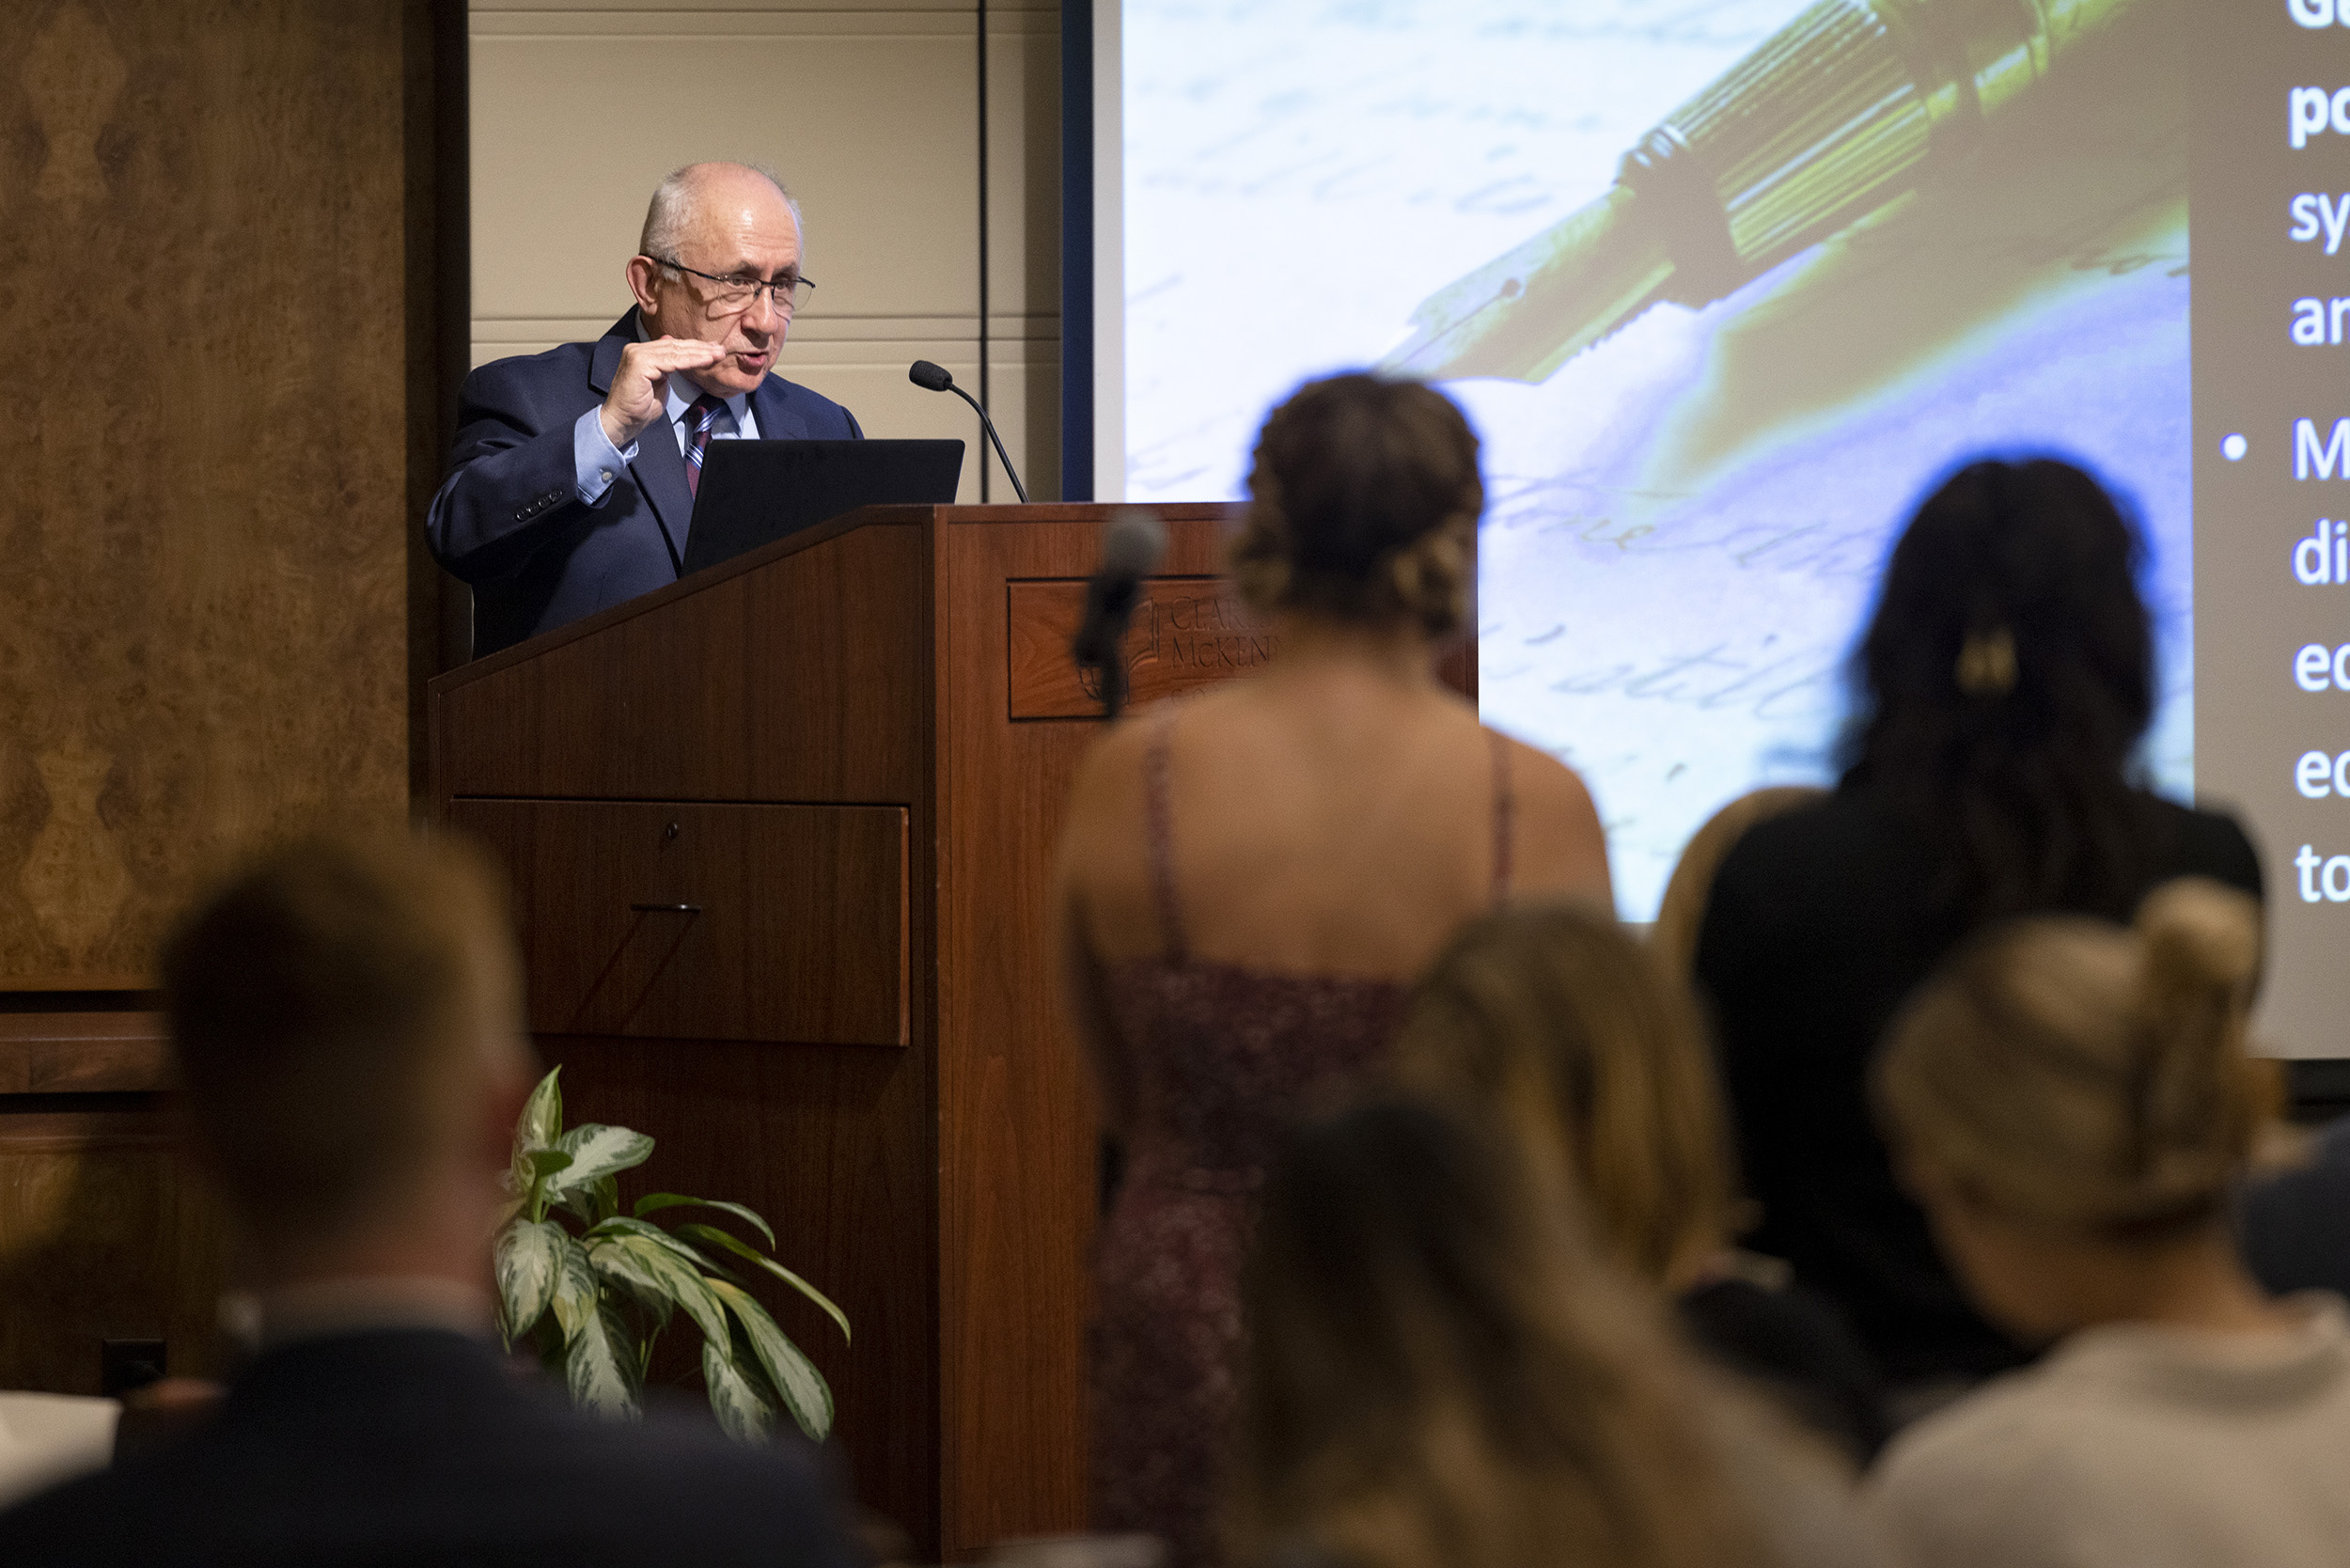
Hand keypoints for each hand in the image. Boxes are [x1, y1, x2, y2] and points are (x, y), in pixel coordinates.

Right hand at [599, 337, 729, 449]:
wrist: (622, 421)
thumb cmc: (639, 408)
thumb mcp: (659, 383)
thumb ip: (668, 366)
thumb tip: (674, 347)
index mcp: (641, 352)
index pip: (672, 346)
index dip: (694, 348)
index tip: (713, 350)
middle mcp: (637, 350)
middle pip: (675, 346)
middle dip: (700, 348)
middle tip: (720, 349)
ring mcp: (637, 355)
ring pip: (675, 352)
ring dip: (699, 353)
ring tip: (717, 354)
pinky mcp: (640, 364)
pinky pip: (671, 361)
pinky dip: (690, 361)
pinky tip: (705, 361)